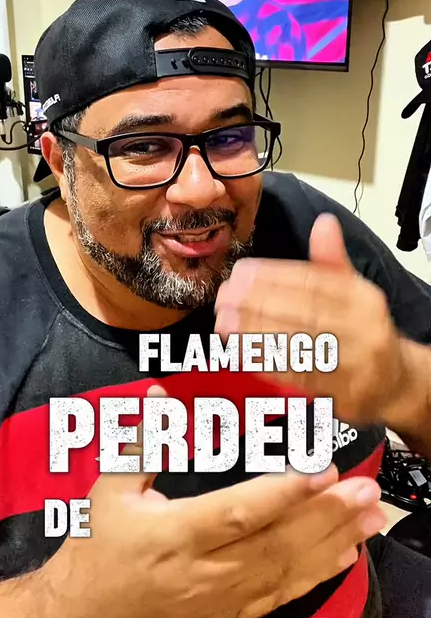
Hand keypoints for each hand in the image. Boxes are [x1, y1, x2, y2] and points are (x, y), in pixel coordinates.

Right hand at [42, 385, 385, 617]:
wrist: (84, 616)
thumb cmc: (97, 548)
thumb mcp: (108, 489)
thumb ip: (141, 443)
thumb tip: (161, 394)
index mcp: (176, 533)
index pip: (239, 511)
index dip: (283, 492)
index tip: (322, 469)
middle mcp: (206, 570)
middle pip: (276, 542)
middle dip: (326, 515)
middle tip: (366, 489)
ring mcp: (221, 597)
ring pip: (286, 570)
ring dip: (332, 542)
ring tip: (370, 518)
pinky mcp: (229, 613)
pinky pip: (280, 596)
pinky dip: (317, 575)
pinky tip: (345, 555)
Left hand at [215, 213, 405, 426]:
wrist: (393, 382)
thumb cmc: (362, 329)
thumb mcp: (354, 290)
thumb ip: (331, 260)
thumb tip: (324, 222)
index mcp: (363, 299)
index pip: (314, 283)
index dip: (274, 276)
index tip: (241, 272)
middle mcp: (363, 330)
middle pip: (302, 313)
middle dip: (258, 304)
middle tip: (225, 298)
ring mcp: (355, 365)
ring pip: (297, 345)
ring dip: (255, 333)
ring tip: (224, 322)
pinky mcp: (341, 394)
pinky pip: (297, 376)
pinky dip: (266, 363)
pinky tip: (240, 350)